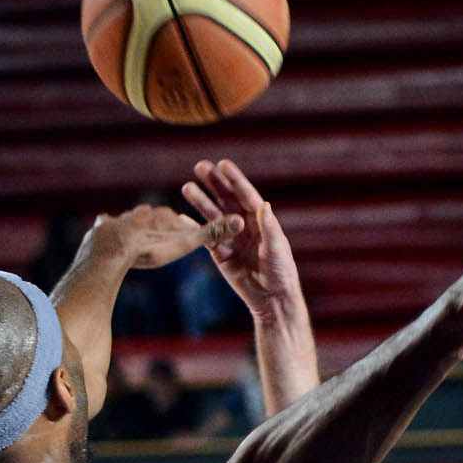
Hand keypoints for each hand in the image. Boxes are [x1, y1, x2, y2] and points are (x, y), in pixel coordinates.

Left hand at [89, 201, 243, 270]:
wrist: (115, 247)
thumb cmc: (153, 246)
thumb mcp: (187, 241)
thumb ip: (213, 233)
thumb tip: (241, 221)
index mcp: (164, 216)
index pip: (176, 221)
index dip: (181, 229)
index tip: (183, 237)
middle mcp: (143, 213)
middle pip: (153, 217)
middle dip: (157, 224)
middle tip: (160, 235)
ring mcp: (122, 219)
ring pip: (130, 219)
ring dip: (133, 225)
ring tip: (136, 234)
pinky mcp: (103, 228)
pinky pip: (105, 224)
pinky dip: (106, 226)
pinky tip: (104, 224)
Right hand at [182, 159, 302, 317]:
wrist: (271, 298)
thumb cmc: (281, 272)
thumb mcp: (277, 249)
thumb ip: (269, 227)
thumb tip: (264, 204)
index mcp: (260, 219)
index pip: (246, 194)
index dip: (234, 180)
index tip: (223, 164)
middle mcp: (244, 224)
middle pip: (226, 199)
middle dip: (214, 183)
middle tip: (200, 166)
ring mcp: (231, 237)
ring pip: (212, 215)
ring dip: (200, 202)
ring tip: (187, 187)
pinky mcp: (220, 253)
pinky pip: (205, 238)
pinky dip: (193, 228)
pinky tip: (181, 218)